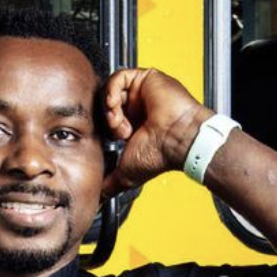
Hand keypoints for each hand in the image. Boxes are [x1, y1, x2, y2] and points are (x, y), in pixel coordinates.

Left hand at [100, 68, 209, 197]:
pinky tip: (117, 106)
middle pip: (107, 104)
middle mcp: (139, 108)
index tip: (108, 138)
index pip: (108, 119)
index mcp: (135, 125)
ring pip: (111, 91)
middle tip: (116, 132)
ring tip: (119, 122)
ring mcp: (142, 92)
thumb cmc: (160, 155)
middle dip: (107, 120)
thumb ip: (110, 184)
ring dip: (110, 108)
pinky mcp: (146, 78)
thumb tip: (98, 199)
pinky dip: (112, 92)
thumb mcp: (126, 174)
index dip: (104, 128)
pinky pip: (119, 77)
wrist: (179, 141)